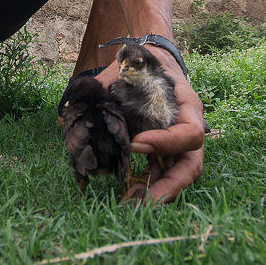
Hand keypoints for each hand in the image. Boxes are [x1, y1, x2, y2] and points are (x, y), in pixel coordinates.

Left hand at [96, 48, 204, 204]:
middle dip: (168, 186)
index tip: (136, 144)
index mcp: (187, 105)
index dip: (166, 143)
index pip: (189, 132)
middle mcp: (188, 127)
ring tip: (129, 203)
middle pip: (191, 164)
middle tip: (140, 199)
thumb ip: (106, 83)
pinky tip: (128, 194)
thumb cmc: (143, 63)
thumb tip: (74, 105)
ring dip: (156, 193)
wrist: (150, 61)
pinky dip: (147, 185)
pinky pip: (161, 173)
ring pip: (178, 175)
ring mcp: (178, 143)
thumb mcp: (130, 66)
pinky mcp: (164, 152)